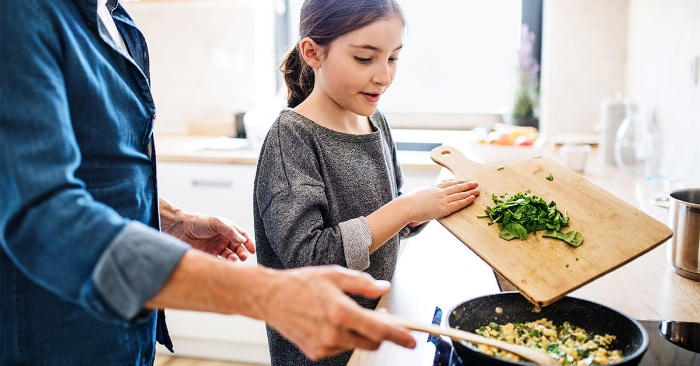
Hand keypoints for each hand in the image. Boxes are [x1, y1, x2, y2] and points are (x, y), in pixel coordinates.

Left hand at [159, 199, 254, 260]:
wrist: (180, 229)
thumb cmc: (199, 222)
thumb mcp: (217, 223)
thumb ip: (230, 231)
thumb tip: (242, 240)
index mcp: (227, 230)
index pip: (242, 236)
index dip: (248, 243)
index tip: (252, 250)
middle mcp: (223, 239)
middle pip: (237, 247)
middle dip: (242, 252)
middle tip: (244, 257)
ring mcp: (216, 248)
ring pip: (229, 255)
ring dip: (233, 258)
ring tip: (233, 260)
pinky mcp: (208, 256)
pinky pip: (219, 261)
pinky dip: (223, 264)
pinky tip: (224, 263)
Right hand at [258, 266, 416, 359]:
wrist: (269, 298)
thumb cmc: (300, 283)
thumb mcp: (335, 274)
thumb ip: (363, 283)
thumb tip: (383, 288)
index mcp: (341, 312)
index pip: (380, 330)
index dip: (399, 336)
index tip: (411, 341)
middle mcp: (333, 333)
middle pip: (372, 342)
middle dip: (382, 333)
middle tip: (385, 318)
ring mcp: (324, 345)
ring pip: (356, 344)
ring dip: (361, 333)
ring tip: (351, 314)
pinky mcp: (315, 352)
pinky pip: (340, 347)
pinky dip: (344, 337)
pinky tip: (332, 321)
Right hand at [402, 179, 479, 224]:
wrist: (407, 206)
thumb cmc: (409, 202)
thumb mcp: (419, 192)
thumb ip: (426, 191)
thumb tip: (428, 190)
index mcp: (433, 187)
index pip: (448, 183)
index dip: (457, 181)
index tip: (464, 180)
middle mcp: (440, 192)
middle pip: (456, 187)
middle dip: (467, 184)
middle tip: (476, 182)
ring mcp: (443, 199)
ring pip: (459, 194)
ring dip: (470, 191)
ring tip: (478, 189)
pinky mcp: (444, 208)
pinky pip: (458, 204)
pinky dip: (466, 200)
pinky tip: (473, 198)